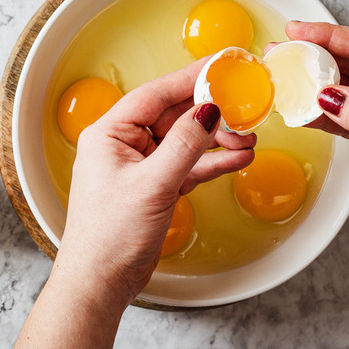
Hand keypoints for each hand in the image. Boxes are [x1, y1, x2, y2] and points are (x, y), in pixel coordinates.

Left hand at [54, 59, 255, 306]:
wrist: (101, 281)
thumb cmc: (109, 236)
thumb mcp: (152, 184)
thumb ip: (184, 145)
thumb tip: (207, 110)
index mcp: (109, 134)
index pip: (156, 94)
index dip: (191, 78)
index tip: (221, 66)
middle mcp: (123, 145)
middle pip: (174, 115)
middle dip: (211, 114)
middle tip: (244, 109)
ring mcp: (140, 166)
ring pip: (185, 141)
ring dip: (217, 141)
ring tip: (248, 141)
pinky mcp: (155, 187)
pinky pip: (188, 166)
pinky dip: (211, 163)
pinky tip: (237, 160)